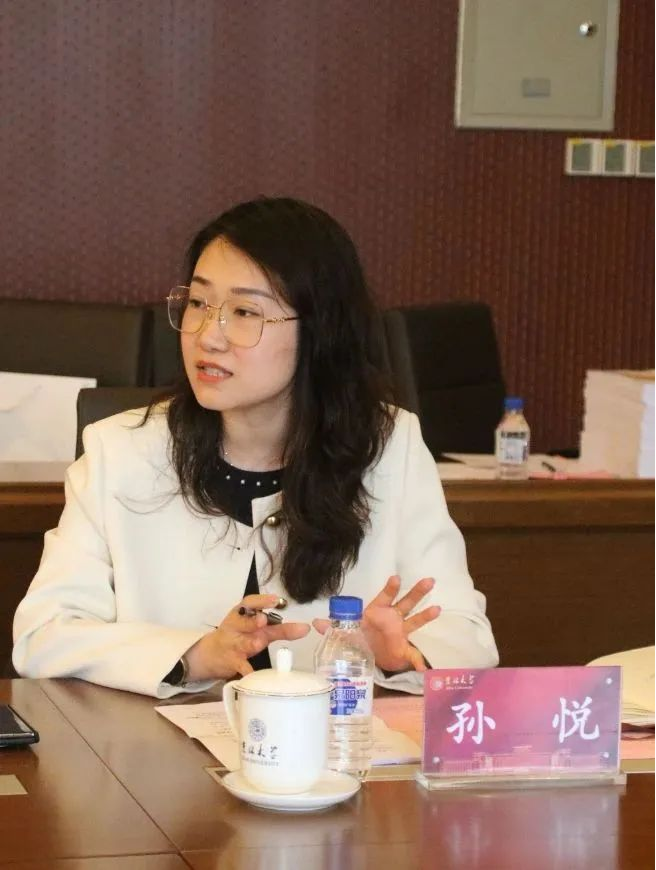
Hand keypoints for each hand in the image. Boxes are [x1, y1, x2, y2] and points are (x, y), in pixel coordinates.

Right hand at [185, 593, 309, 680]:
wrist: (211, 654)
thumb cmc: (240, 636)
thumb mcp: (259, 630)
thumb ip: (282, 629)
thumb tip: (306, 628)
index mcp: (242, 614)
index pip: (249, 603)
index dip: (261, 601)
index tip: (276, 600)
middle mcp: (236, 626)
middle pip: (244, 622)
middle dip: (253, 622)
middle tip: (263, 620)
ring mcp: (232, 644)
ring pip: (242, 643)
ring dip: (250, 643)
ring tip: (258, 642)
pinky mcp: (232, 662)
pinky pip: (240, 666)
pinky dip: (247, 671)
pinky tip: (252, 676)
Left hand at [313, 575, 439, 673]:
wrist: (366, 651)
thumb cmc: (358, 635)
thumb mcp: (343, 632)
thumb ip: (332, 627)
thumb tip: (314, 623)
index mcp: (378, 610)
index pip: (386, 596)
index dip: (391, 588)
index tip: (397, 578)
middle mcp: (392, 617)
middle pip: (407, 602)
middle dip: (417, 592)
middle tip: (429, 580)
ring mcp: (400, 630)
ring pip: (415, 619)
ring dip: (426, 614)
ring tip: (438, 608)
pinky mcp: (402, 646)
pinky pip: (411, 653)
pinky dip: (417, 661)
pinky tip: (425, 668)